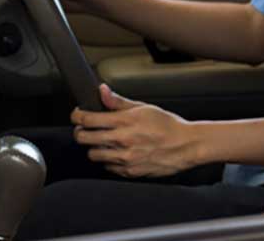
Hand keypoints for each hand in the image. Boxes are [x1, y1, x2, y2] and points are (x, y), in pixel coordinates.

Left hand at [72, 84, 202, 177]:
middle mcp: (122, 140)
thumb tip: (102, 91)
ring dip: (94, 147)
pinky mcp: (128, 171)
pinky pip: (107, 167)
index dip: (77, 116)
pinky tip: (117, 153)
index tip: (78, 115)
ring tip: (103, 142)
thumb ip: (119, 102)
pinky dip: (108, 160)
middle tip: (85, 129)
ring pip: (93, 154)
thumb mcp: (144, 107)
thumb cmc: (168, 125)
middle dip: (80, 132)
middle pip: (84, 138)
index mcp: (125, 121)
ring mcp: (124, 157)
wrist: (186, 146)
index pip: (88, 119)